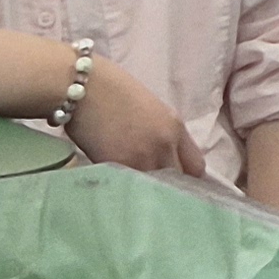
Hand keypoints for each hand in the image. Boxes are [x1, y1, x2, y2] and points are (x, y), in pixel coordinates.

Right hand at [64, 57, 204, 177]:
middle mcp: (163, 146)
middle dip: (169, 187)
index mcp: (175, 128)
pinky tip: (119, 185)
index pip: (196, 167)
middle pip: (178, 182)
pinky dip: (126, 189)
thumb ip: (163, 135)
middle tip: (156, 189)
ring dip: (147, 191)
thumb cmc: (113, 90)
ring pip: (153, 190)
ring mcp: (140, 160)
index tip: (178, 181)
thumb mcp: (152, 110)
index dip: (187, 177)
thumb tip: (165, 159)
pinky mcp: (116, 169)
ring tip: (136, 190)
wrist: (82, 87)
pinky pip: (129, 188)